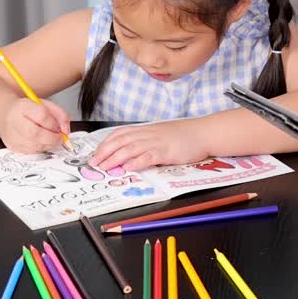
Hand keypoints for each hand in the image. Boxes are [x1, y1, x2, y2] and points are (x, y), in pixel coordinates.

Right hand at [0, 98, 71, 153]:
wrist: (6, 116)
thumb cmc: (28, 110)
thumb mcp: (46, 105)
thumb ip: (60, 115)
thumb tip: (66, 130)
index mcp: (23, 107)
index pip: (41, 116)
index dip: (53, 124)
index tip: (59, 127)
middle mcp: (14, 122)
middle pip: (36, 134)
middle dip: (53, 138)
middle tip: (59, 137)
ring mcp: (12, 136)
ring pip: (35, 145)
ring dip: (48, 144)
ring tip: (50, 138)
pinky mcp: (13, 147)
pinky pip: (32, 152)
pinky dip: (41, 148)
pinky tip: (41, 142)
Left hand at [90, 119, 212, 171]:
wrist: (203, 132)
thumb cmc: (184, 135)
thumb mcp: (161, 134)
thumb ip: (147, 141)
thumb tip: (131, 153)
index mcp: (146, 130)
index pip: (119, 134)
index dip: (105, 144)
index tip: (95, 153)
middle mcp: (148, 134)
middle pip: (120, 141)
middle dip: (104, 152)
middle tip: (94, 164)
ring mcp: (157, 142)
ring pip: (130, 149)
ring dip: (115, 158)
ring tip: (104, 168)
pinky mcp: (166, 151)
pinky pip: (148, 156)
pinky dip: (136, 162)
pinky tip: (128, 168)